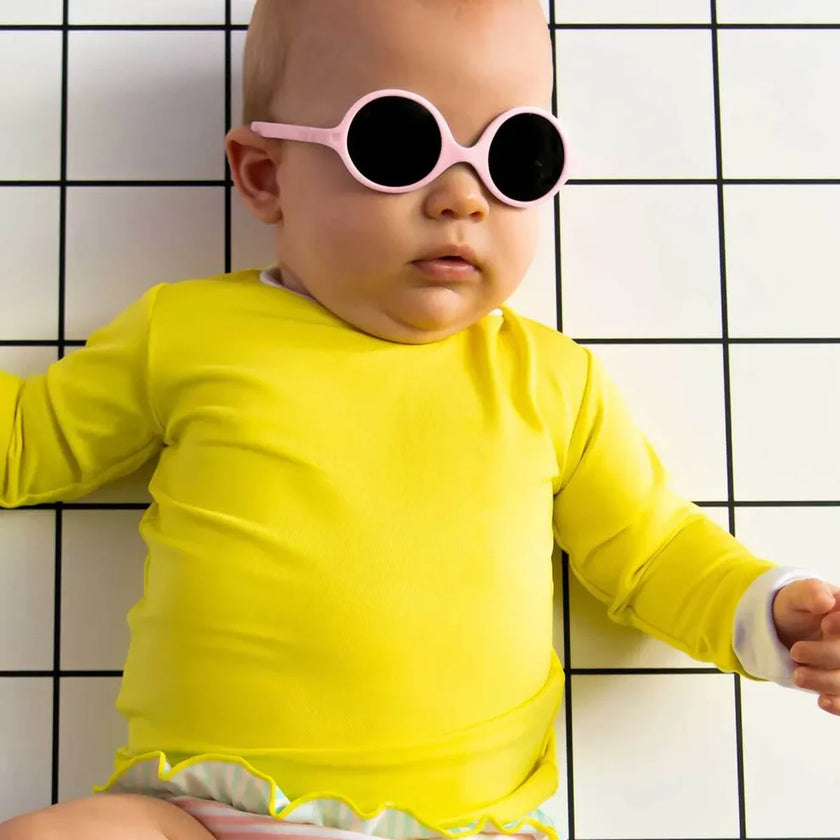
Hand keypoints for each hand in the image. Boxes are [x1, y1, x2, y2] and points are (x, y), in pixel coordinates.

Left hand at [772, 578, 839, 714]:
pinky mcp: (839, 683)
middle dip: (828, 655)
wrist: (784, 627)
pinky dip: (839, 703)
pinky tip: (823, 701)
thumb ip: (810, 592)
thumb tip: (825, 600)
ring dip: (826, 681)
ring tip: (798, 675)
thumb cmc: (796, 608)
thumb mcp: (797, 594)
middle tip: (796, 651)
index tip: (826, 623)